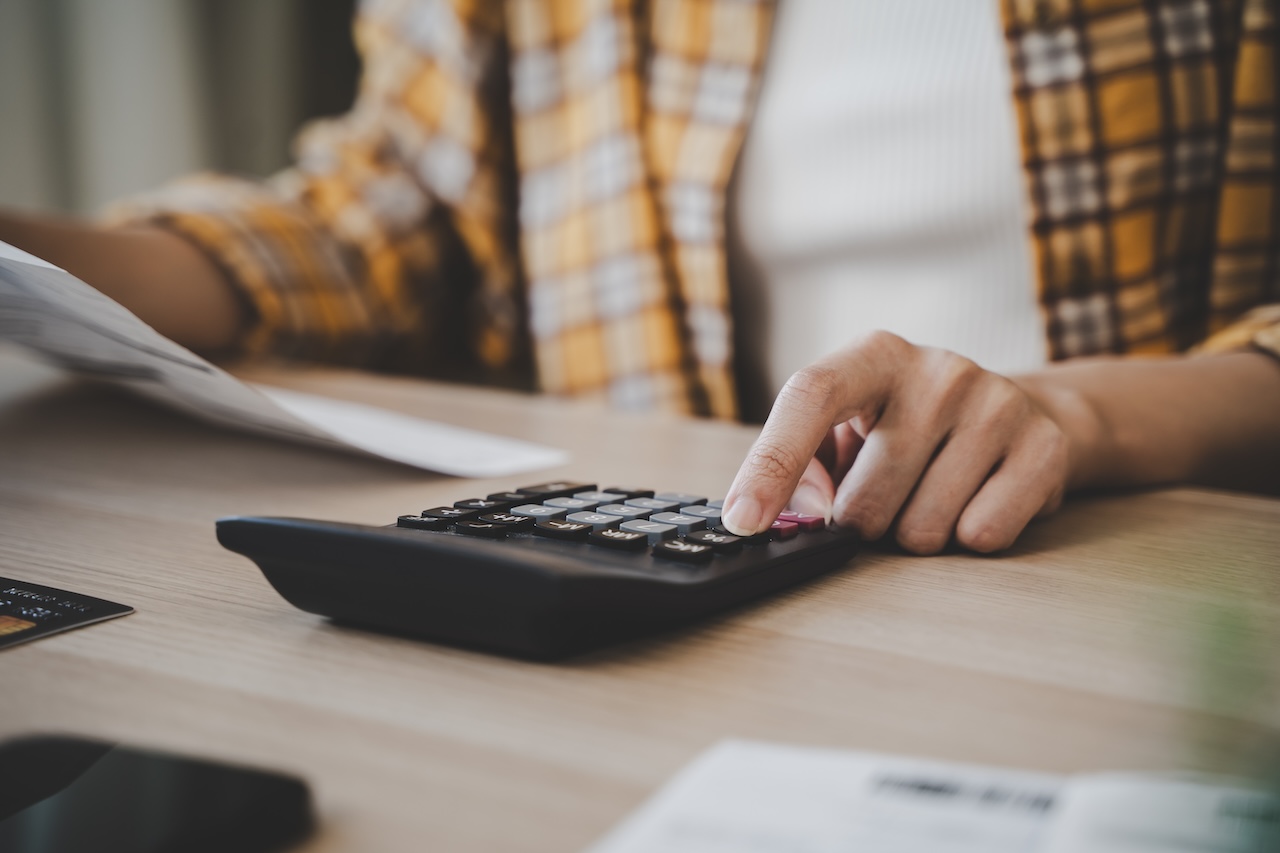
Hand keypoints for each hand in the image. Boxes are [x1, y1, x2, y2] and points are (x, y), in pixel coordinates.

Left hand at [720, 331, 1070, 553]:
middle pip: (865, 500)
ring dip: (917, 534)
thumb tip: (804, 508)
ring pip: (923, 529)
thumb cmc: (907, 428)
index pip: (810, 397)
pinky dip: (970, 537)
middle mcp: (937, 370)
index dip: (771, 463)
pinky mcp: (1043, 447)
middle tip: (886, 497)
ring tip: (934, 493)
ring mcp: (996, 404)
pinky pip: (982, 536)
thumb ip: (807, 463)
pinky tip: (978, 499)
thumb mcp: (848, 427)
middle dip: (863, 524)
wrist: (1022, 414)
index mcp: (873, 356)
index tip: (743, 520)